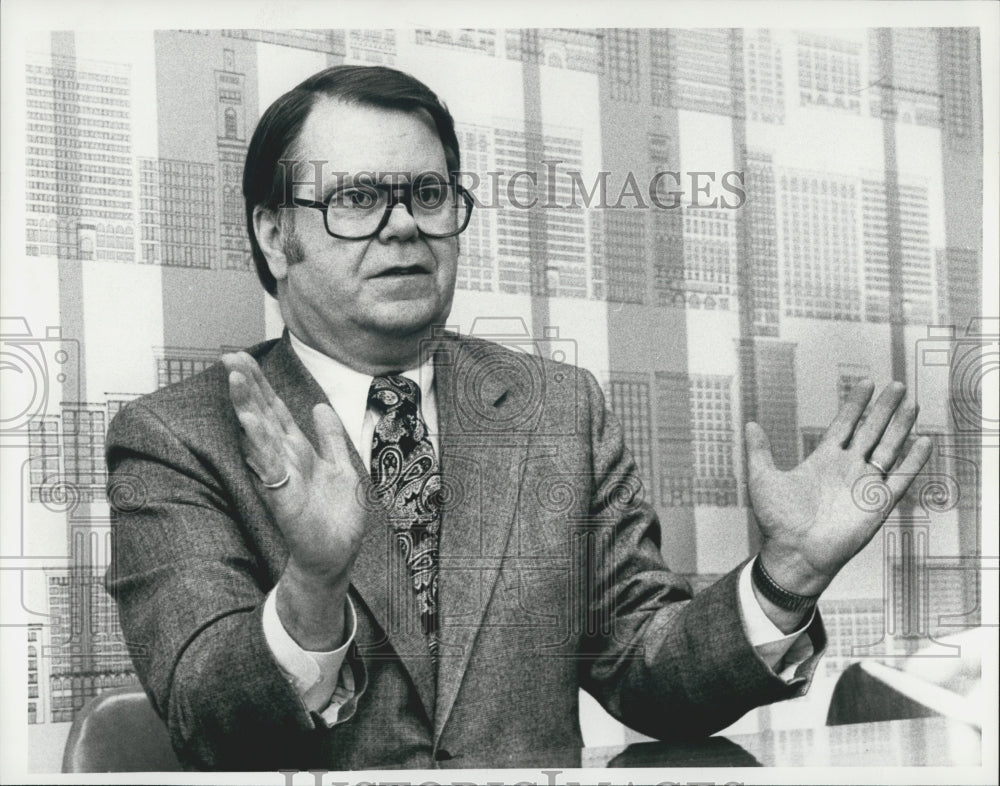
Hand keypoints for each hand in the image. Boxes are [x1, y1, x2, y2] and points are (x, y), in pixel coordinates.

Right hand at [223, 352, 365, 647]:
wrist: (335, 557)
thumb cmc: (335, 519)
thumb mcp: (341, 468)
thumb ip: (331, 438)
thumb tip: (319, 406)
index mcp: (297, 451)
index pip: (276, 410)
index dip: (261, 385)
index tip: (243, 358)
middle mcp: (284, 459)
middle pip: (263, 414)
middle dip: (248, 386)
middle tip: (229, 355)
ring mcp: (280, 476)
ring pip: (260, 434)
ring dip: (247, 405)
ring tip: (234, 377)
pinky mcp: (282, 495)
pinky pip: (268, 463)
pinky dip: (259, 441)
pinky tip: (249, 420)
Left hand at [745, 381, 931, 601]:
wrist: (794, 554)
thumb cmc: (777, 522)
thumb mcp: (763, 479)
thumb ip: (759, 451)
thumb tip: (750, 424)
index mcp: (823, 460)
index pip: (844, 425)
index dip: (855, 404)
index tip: (866, 383)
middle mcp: (847, 469)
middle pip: (870, 431)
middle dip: (883, 409)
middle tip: (896, 386)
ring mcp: (863, 485)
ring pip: (888, 449)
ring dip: (900, 427)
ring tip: (911, 405)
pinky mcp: (877, 504)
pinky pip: (900, 479)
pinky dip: (913, 461)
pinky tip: (924, 441)